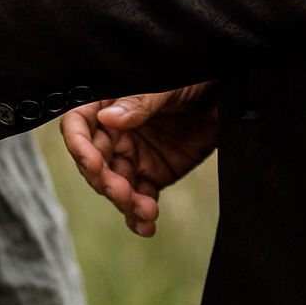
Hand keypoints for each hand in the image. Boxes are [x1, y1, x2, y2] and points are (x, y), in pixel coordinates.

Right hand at [61, 84, 219, 236]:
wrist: (228, 97)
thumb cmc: (193, 78)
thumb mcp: (167, 85)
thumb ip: (139, 102)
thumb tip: (108, 118)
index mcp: (107, 104)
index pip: (78, 125)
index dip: (78, 145)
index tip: (92, 163)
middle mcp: (113, 132)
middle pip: (93, 162)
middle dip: (104, 181)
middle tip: (121, 193)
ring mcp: (131, 156)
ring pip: (114, 185)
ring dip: (124, 202)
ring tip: (145, 211)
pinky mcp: (152, 175)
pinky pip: (139, 198)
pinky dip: (139, 216)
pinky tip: (147, 226)